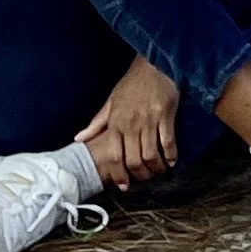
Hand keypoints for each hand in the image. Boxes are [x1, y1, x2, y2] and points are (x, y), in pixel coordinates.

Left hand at [76, 57, 183, 188]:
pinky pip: (168, 141)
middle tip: (145, 179)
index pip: (115, 155)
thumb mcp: (111, 102)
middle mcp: (131, 124)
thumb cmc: (132, 84)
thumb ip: (96, 123)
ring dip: (156, 168)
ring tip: (159, 171)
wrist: (154, 65)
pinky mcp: (165, 116)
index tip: (124, 186)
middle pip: (134, 159)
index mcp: (116, 122)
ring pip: (151, 154)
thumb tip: (79, 139)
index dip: (119, 174)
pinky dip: (171, 155)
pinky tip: (172, 161)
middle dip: (140, 175)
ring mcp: (149, 120)